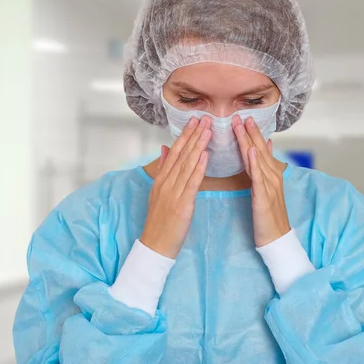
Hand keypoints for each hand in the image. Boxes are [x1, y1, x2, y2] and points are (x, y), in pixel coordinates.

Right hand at [140, 117, 211, 257]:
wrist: (155, 245)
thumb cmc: (161, 221)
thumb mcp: (158, 192)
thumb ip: (163, 170)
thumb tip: (164, 148)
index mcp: (161, 179)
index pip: (174, 152)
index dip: (184, 135)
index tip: (194, 120)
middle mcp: (166, 182)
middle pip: (181, 154)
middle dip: (193, 135)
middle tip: (205, 118)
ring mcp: (173, 192)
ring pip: (187, 165)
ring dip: (198, 146)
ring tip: (208, 130)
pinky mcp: (181, 204)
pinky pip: (191, 183)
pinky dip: (198, 168)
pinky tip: (205, 155)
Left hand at [232, 116, 290, 246]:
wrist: (276, 237)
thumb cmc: (269, 215)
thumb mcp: (268, 188)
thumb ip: (266, 167)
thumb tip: (265, 147)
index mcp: (271, 174)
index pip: (260, 149)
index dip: (252, 133)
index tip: (244, 117)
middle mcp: (272, 176)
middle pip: (259, 150)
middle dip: (250, 132)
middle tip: (241, 115)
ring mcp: (270, 186)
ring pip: (258, 159)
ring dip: (250, 141)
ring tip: (242, 126)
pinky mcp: (264, 197)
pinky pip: (259, 177)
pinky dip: (255, 163)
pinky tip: (251, 151)